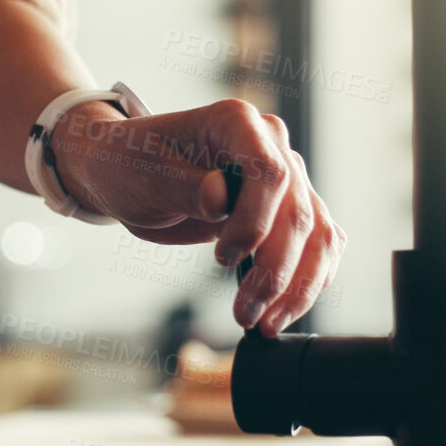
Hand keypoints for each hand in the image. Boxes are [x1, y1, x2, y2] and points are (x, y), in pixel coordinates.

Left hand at [52, 98, 345, 336]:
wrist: (126, 173)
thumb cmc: (129, 164)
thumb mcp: (142, 174)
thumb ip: (183, 187)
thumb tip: (220, 199)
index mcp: (235, 122)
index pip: (270, 172)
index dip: (256, 221)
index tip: (223, 258)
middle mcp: (270, 144)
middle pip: (299, 212)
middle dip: (275, 270)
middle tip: (244, 312)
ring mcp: (284, 177)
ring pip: (319, 234)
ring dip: (297, 285)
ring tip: (263, 322)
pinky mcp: (284, 209)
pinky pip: (318, 244)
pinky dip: (308, 279)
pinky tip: (285, 308)